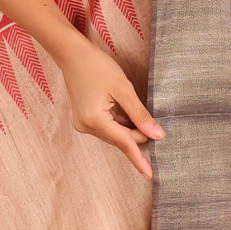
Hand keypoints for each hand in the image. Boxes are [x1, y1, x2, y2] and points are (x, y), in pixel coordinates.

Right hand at [59, 37, 164, 178]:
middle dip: (137, 133)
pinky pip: (108, 127)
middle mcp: (86, 127)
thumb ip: (140, 114)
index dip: (139, 158)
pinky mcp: (85, 119)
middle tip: (153, 121)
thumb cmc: (98, 67)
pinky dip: (120, 122)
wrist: (73, 55)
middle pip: (121, 138)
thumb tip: (157, 135)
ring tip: (129, 104)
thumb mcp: (123, 89)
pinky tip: (123, 108)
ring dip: (128, 127)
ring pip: (115, 133)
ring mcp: (84, 124)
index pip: (124, 143)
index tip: (150, 174)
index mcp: (94, 120)